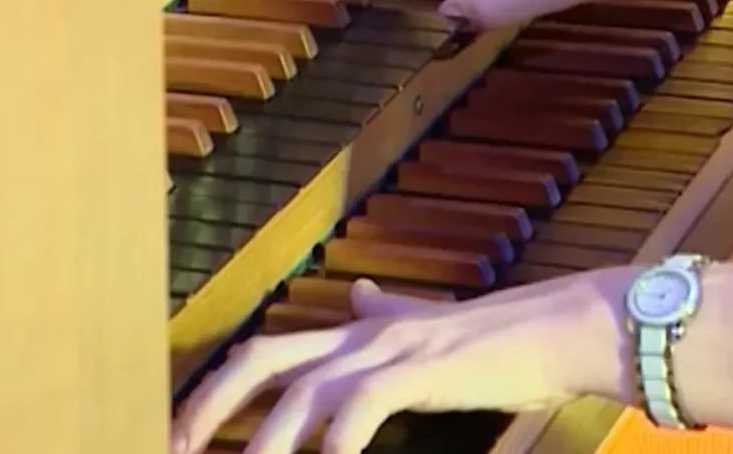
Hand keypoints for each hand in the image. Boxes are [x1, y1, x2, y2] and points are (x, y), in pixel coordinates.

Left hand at [171, 267, 641, 453]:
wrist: (557, 327)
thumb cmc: (496, 338)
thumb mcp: (425, 323)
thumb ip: (386, 311)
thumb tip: (357, 293)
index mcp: (355, 330)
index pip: (265, 351)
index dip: (215, 388)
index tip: (182, 429)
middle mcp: (360, 334)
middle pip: (260, 359)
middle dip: (210, 405)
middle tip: (175, 447)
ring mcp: (388, 349)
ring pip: (302, 392)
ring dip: (267, 441)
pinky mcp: (419, 370)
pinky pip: (360, 407)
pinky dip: (336, 443)